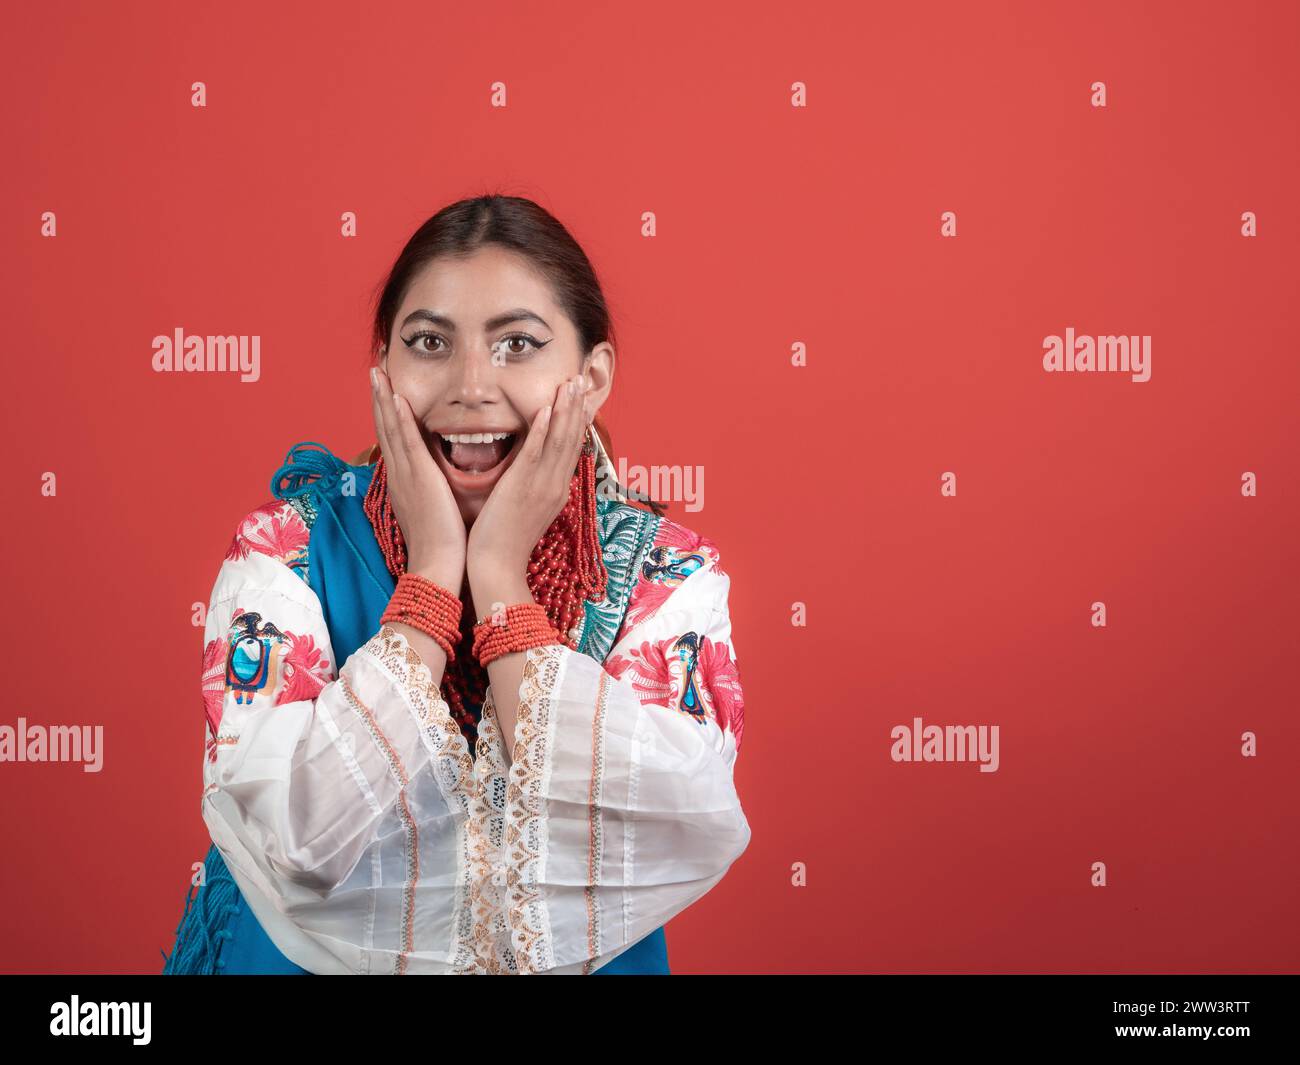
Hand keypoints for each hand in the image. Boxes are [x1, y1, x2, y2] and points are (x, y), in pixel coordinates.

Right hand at [370, 365, 466, 589]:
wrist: (438, 566)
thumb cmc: (442, 543)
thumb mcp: (434, 507)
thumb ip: (432, 488)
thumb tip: (437, 477)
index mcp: (404, 479)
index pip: (392, 436)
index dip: (387, 410)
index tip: (385, 385)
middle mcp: (399, 473)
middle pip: (385, 425)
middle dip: (379, 395)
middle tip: (375, 365)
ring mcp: (406, 474)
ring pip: (391, 428)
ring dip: (384, 397)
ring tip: (378, 369)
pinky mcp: (419, 479)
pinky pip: (406, 443)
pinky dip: (399, 419)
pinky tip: (397, 398)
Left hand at [467, 372, 590, 586]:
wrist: (496, 567)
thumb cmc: (504, 541)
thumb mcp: (527, 509)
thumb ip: (533, 486)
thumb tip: (535, 470)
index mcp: (556, 490)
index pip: (572, 449)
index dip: (578, 421)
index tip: (582, 397)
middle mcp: (555, 486)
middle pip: (572, 439)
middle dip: (578, 407)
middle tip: (582, 378)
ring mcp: (541, 487)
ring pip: (559, 441)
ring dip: (566, 410)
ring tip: (571, 384)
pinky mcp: (522, 488)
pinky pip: (535, 454)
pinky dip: (543, 431)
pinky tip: (546, 409)